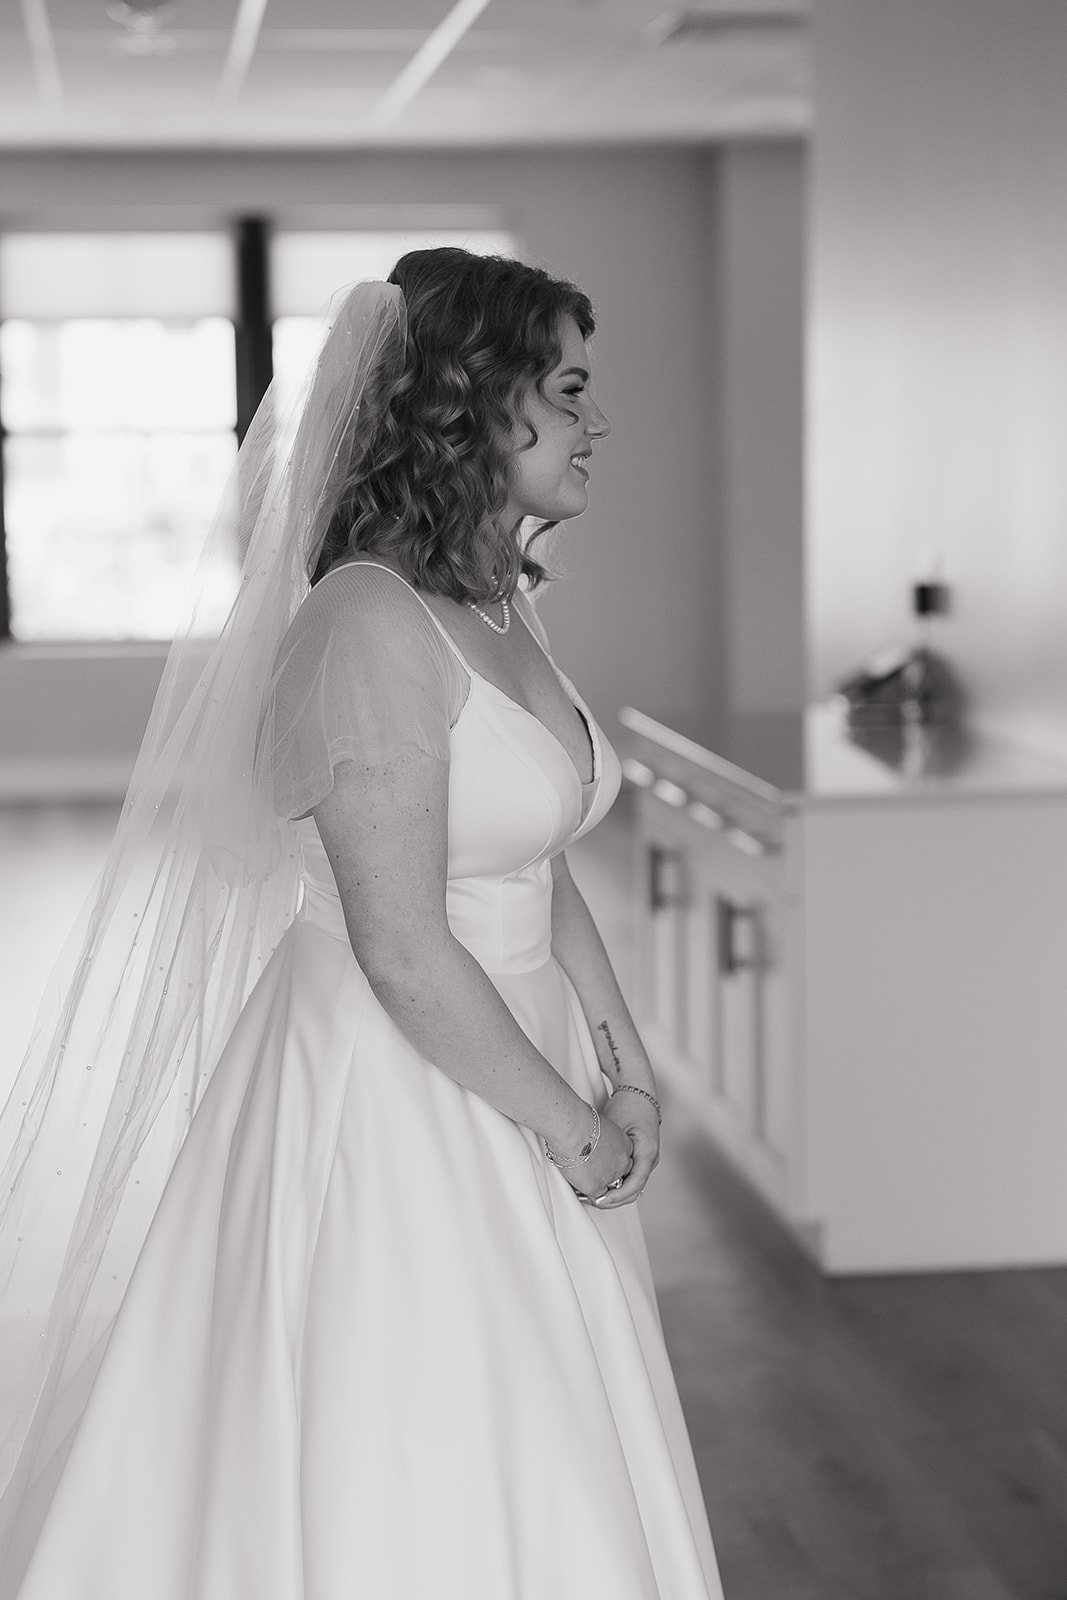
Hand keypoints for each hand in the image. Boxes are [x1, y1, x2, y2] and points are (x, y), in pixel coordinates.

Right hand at [557, 1111, 634, 1203]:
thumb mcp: (599, 1124)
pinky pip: (592, 1195)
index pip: (621, 1160)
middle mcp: (622, 1162)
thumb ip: (601, 1136)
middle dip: (604, 1175)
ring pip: (605, 1187)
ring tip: (580, 1175)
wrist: (572, 1128)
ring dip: (594, 1183)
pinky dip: (584, 1190)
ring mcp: (611, 1176)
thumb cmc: (579, 1121)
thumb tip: (590, 1137)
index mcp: (625, 1145)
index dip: (608, 1162)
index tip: (598, 1161)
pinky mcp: (596, 1187)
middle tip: (590, 1171)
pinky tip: (576, 1181)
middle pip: (617, 1175)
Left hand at [584, 1091, 659, 1209]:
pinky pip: (629, 1179)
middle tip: (590, 1202)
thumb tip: (588, 1169)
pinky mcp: (640, 1159)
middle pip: (633, 1191)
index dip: (615, 1197)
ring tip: (591, 1196)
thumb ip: (607, 1150)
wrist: (638, 1094)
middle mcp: (651, 1160)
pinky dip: (616, 1185)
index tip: (598, 1200)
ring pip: (631, 1187)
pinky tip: (599, 1185)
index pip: (634, 1185)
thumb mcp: (615, 1128)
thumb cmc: (626, 1107)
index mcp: (647, 1153)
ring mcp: (647, 1161)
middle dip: (612, 1200)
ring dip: (613, 1194)